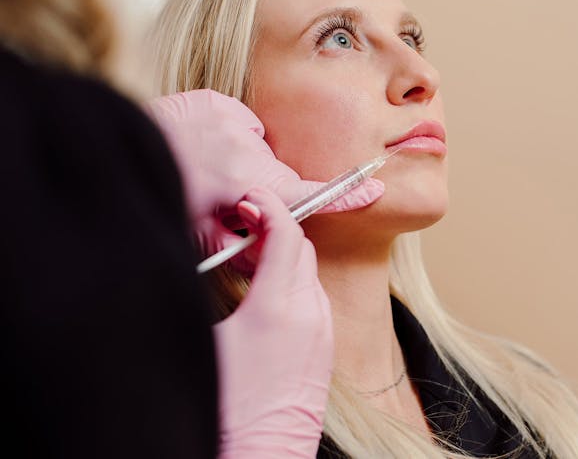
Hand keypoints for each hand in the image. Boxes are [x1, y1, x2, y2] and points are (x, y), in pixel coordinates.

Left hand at [146, 89, 383, 262]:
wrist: (117, 152)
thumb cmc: (160, 197)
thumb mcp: (201, 235)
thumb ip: (244, 243)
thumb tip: (270, 250)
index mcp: (248, 181)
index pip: (308, 193)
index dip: (347, 195)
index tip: (375, 189)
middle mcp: (247, 145)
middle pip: (276, 172)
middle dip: (260, 186)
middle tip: (223, 196)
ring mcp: (232, 117)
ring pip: (256, 147)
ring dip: (240, 160)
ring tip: (202, 168)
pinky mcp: (216, 100)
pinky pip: (235, 122)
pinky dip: (225, 135)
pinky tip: (197, 146)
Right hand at [215, 188, 332, 458]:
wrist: (260, 457)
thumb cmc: (226, 407)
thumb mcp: (205, 339)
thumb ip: (205, 291)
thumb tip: (197, 260)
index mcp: (278, 305)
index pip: (286, 233)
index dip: (269, 207)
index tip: (250, 198)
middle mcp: (310, 313)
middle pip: (302, 248)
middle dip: (277, 228)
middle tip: (246, 224)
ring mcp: (323, 332)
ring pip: (310, 273)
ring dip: (287, 256)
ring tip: (253, 258)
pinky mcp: (325, 350)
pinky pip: (315, 299)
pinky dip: (296, 283)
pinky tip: (269, 295)